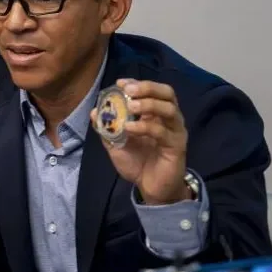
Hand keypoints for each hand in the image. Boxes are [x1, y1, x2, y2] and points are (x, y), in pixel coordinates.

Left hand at [90, 79, 190, 204]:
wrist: (151, 189)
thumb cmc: (137, 163)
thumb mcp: (116, 145)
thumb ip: (106, 129)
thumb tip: (94, 112)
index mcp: (155, 114)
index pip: (153, 90)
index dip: (138, 83)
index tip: (120, 83)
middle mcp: (169, 119)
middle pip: (167, 93)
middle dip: (147, 88)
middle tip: (129, 91)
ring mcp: (175, 131)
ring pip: (169, 109)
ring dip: (149, 104)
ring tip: (130, 107)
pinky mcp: (177, 146)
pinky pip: (162, 132)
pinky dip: (145, 127)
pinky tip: (130, 128)